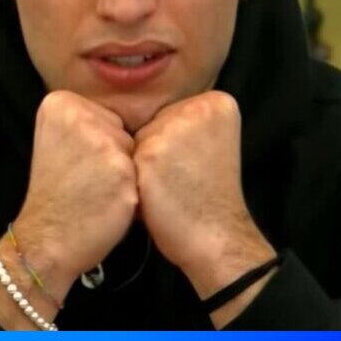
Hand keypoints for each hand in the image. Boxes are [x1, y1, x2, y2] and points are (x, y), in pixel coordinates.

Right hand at [10, 91, 139, 300]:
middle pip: (123, 131)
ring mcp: (102, 142)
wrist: (46, 238)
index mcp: (60, 103)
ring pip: (136, 151)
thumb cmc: (57, 194)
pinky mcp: (121, 169)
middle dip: (114, 157)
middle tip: (86, 180)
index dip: (99, 145)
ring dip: (126, 174)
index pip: (108, 117)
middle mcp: (80, 115)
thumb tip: (132, 117)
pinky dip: (133, 191)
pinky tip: (109, 203)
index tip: (74, 164)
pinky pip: (144, 173)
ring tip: (98, 192)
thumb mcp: (58, 141)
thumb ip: (87, 122)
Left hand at [134, 91, 275, 322]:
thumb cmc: (206, 198)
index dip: (172, 146)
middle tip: (179, 180)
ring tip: (165, 189)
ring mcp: (173, 127)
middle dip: (154, 153)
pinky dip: (131, 181)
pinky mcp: (150, 151)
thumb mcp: (206, 146)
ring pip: (134, 141)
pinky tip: (151, 196)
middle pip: (151, 124)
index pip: (170, 115)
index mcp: (217, 103)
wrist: (216, 237)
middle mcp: (198, 107)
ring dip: (140, 167)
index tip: (195, 167)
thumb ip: (181, 125)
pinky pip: (123, 159)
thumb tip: (132, 120)